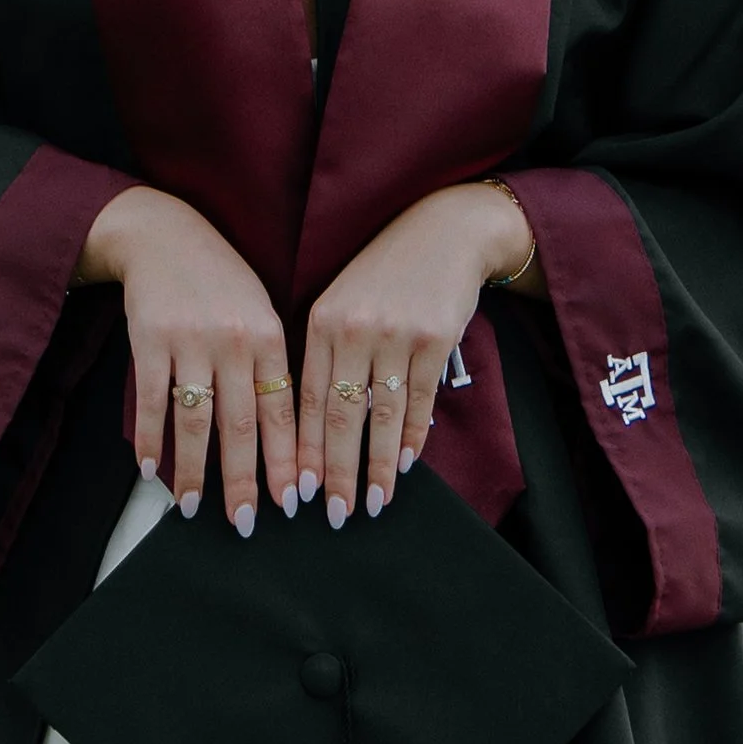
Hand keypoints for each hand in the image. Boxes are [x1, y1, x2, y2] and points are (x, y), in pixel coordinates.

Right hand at [77, 187, 295, 531]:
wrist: (165, 233)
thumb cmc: (221, 280)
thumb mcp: (260, 312)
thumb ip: (270, 366)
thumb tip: (284, 434)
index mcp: (268, 337)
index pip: (282, 412)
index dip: (288, 460)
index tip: (294, 500)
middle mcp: (233, 342)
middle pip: (241, 425)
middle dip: (244, 480)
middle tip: (246, 522)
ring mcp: (190, 342)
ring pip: (195, 421)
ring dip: (193, 469)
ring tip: (193, 508)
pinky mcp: (150, 340)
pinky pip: (153, 401)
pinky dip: (151, 439)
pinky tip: (151, 470)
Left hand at [299, 180, 535, 525]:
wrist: (444, 230)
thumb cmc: (385, 271)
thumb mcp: (343, 300)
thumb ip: (328, 353)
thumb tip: (315, 426)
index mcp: (322, 321)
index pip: (305, 400)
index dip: (301, 451)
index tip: (298, 491)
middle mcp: (355, 329)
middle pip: (340, 416)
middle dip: (337, 472)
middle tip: (334, 514)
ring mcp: (396, 334)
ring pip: (383, 416)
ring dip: (379, 466)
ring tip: (375, 503)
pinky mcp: (436, 338)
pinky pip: (421, 400)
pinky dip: (414, 437)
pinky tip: (408, 463)